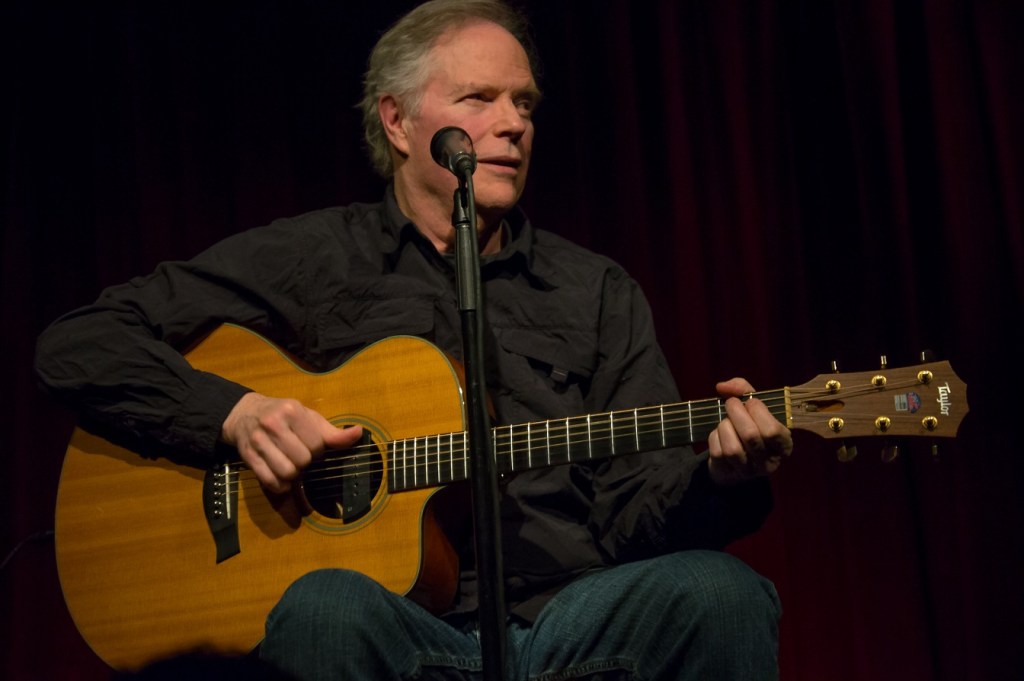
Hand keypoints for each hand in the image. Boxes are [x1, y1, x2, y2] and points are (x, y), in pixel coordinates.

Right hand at [221, 392, 363, 493]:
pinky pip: (270, 481)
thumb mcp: (308, 418)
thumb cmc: (283, 416)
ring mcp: (258, 441)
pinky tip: (280, 476)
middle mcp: (273, 424)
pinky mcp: (247, 456)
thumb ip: (332, 432)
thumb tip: (358, 433)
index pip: (317, 444)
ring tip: (291, 465)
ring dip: (293, 475)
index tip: (311, 446)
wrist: (245, 413)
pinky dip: (279, 485)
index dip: (318, 450)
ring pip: (286, 472)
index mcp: (292, 411)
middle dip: (305, 463)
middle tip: (300, 456)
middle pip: (302, 460)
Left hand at [707, 377, 792, 484]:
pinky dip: (714, 438)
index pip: (772, 430)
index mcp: (783, 446)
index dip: (758, 411)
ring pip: (732, 448)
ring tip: (726, 422)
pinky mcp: (729, 474)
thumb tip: (722, 386)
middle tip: (731, 404)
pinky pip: (718, 453)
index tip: (751, 402)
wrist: (735, 457)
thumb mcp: (754, 407)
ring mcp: (749, 472)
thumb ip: (744, 389)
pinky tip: (719, 435)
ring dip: (725, 427)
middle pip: (750, 436)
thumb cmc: (751, 426)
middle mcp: (769, 463)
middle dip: (737, 413)